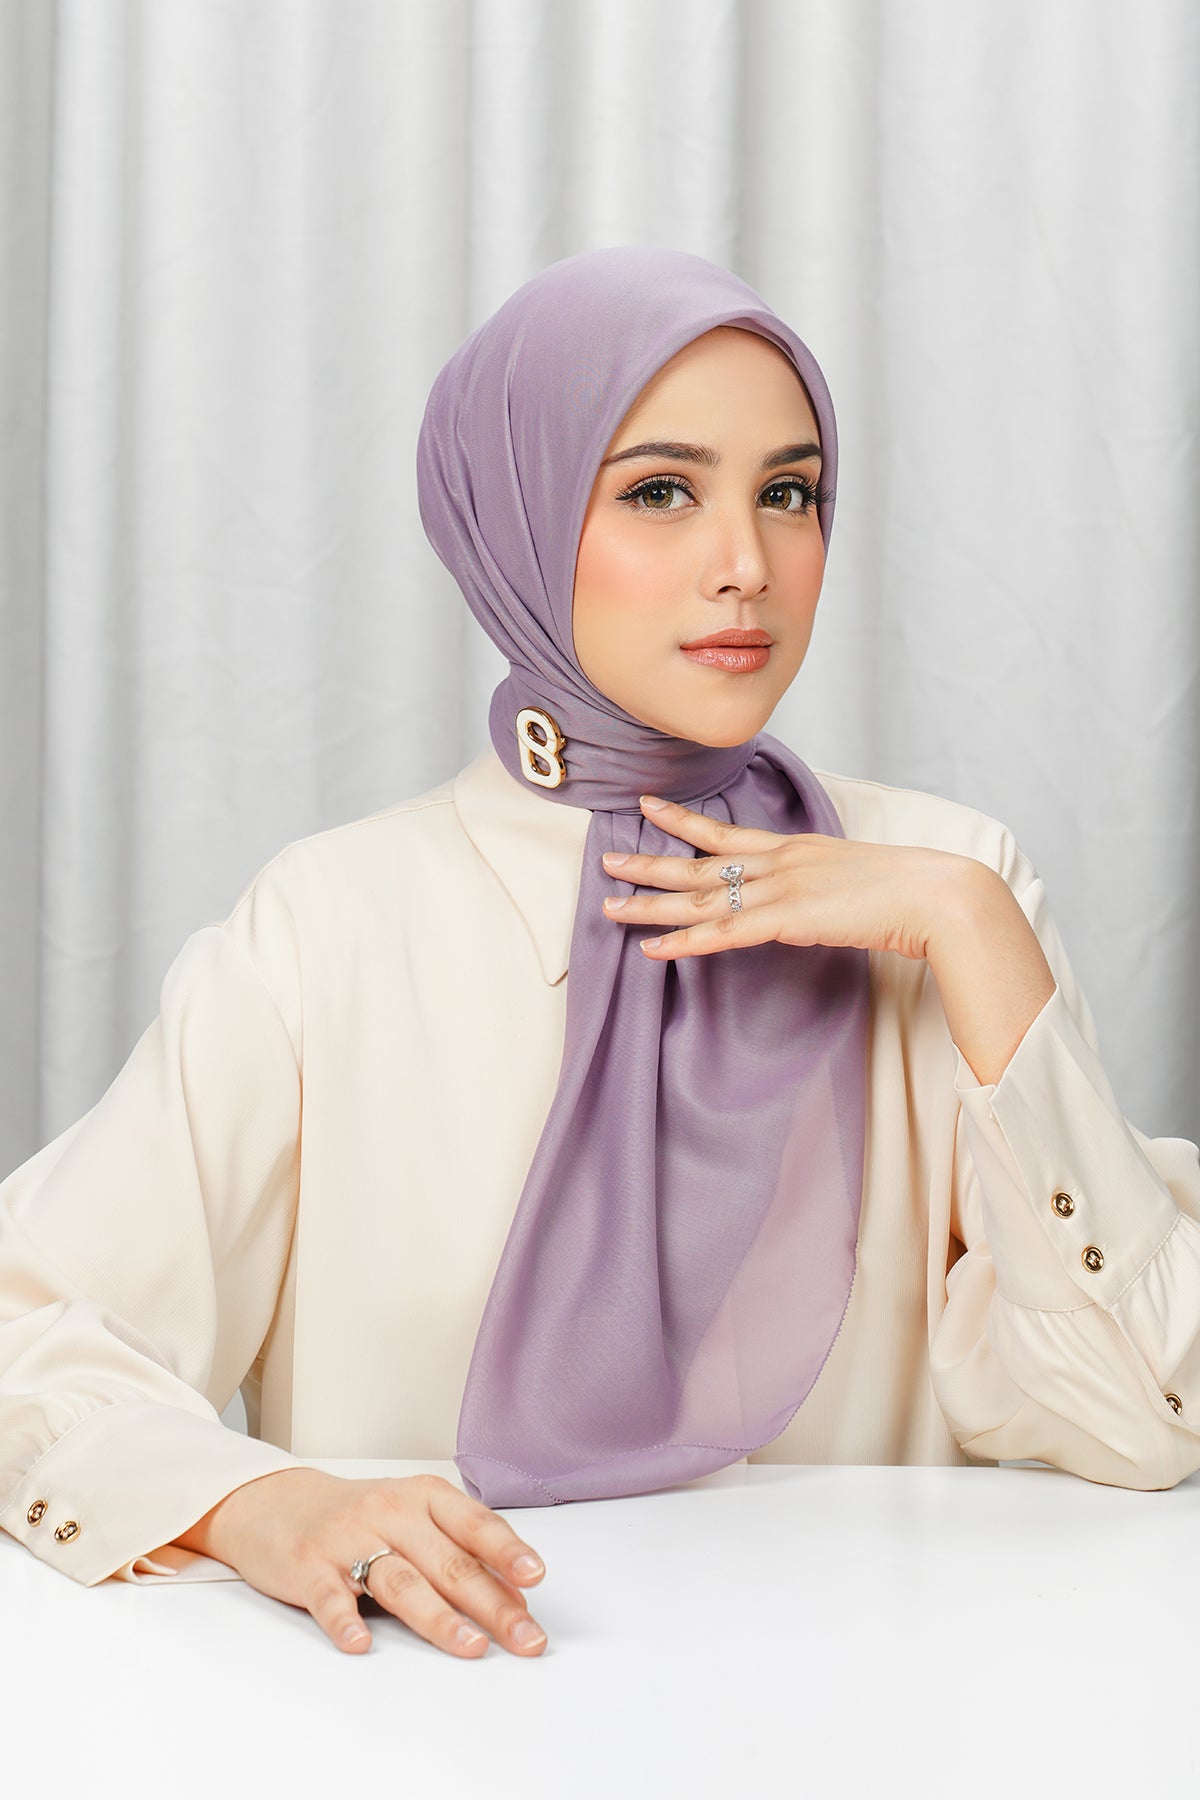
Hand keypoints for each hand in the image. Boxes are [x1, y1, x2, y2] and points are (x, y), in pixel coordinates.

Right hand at [173, 1465, 548, 1658]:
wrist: (274, 1503)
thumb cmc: (359, 1518)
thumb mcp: (412, 1521)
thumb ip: (458, 1554)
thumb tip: (514, 1601)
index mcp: (423, 1498)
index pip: (474, 1525)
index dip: (507, 1551)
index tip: (535, 1577)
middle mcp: (390, 1512)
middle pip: (447, 1562)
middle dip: (491, 1603)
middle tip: (524, 1638)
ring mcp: (348, 1539)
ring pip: (400, 1580)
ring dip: (438, 1617)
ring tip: (470, 1646)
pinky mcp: (308, 1567)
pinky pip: (329, 1596)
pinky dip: (344, 1620)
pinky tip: (359, 1643)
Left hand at [601, 793, 980, 963]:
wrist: (936, 896)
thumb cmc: (909, 892)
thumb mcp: (856, 878)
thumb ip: (824, 886)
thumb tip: (810, 902)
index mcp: (796, 847)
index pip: (728, 830)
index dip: (684, 821)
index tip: (648, 807)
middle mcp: (781, 861)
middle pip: (700, 861)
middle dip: (649, 861)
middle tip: (606, 860)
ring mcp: (781, 888)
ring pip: (701, 897)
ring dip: (651, 905)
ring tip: (608, 908)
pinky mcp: (787, 920)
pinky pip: (723, 933)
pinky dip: (684, 942)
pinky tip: (653, 950)